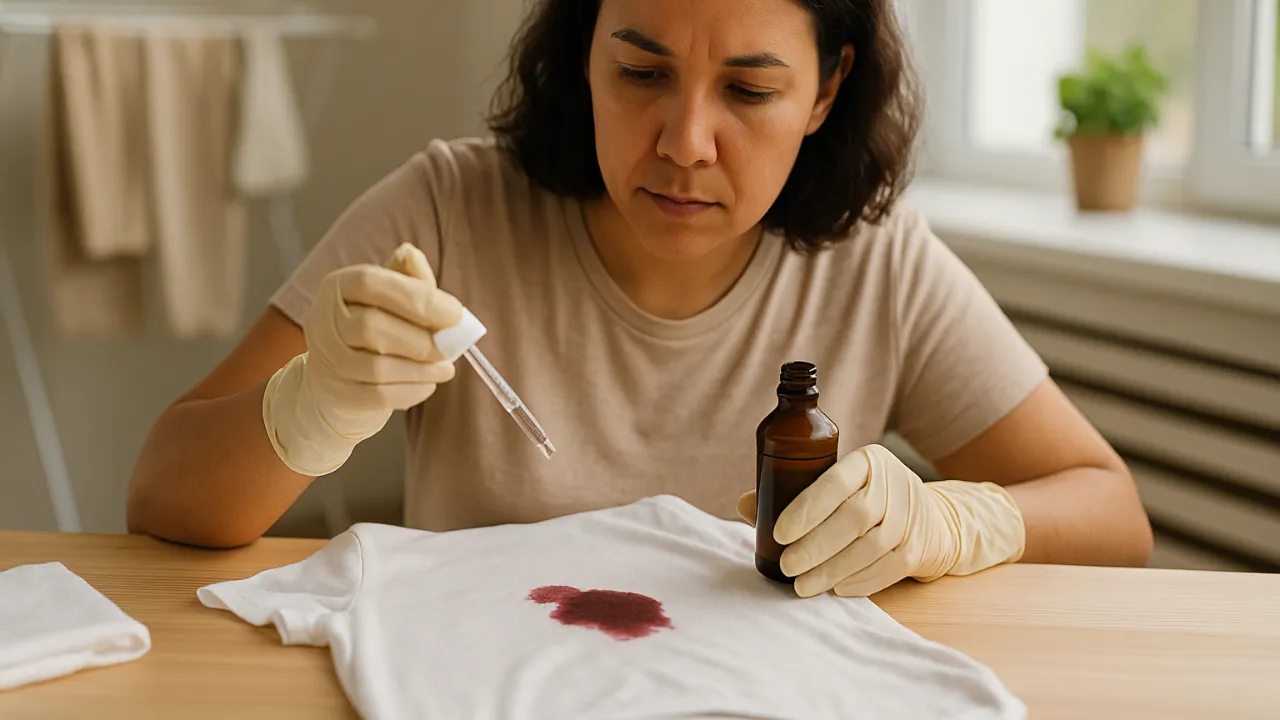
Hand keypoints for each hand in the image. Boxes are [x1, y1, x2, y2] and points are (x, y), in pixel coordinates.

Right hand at [263, 243, 464, 475]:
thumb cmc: (373, 324)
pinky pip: (377, 397)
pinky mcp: (336, 393)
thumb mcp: (389, 294)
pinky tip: (428, 385)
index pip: (372, 283)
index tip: (455, 314)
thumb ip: (408, 277)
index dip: (417, 298)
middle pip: (372, 328)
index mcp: (339, 285)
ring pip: (376, 368)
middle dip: (422, 340)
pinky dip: (411, 392)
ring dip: (421, 370)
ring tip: (445, 368)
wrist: (338, 374)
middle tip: (451, 347)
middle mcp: (324, 319)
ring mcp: (326, 359)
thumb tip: (413, 255)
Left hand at [737, 444, 1024, 597]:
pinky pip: (888, 569)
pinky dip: (858, 582)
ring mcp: (910, 517)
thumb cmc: (864, 499)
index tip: (779, 532)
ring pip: (870, 547)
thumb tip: (744, 505)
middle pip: (854, 518)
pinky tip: (835, 588)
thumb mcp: (837, 484)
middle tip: (787, 566)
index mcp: (867, 461)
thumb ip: (792, 493)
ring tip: (802, 585)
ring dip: (831, 570)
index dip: (806, 509)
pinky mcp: (918, 548)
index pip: (836, 482)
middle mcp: (893, 484)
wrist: (930, 517)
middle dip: (815, 547)